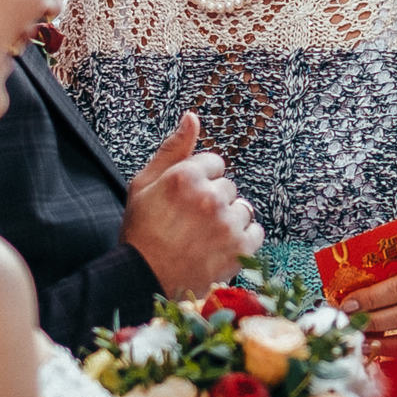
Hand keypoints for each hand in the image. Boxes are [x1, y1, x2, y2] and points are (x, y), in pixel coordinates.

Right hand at [122, 113, 262, 299]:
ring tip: (203, 237)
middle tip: (190, 222)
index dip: (199, 181)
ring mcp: (227, 223)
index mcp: (186, 176)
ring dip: (228, 220)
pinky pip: (255, 232)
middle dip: (213, 200)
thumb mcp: (143, 185)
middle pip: (228, 187)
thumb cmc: (140, 232)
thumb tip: (192, 116)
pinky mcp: (241, 249)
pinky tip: (219, 248)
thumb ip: (172, 149)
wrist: (143, 280)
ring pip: (242, 209)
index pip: (214, 163)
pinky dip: (242, 240)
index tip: (185, 200)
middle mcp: (210, 196)